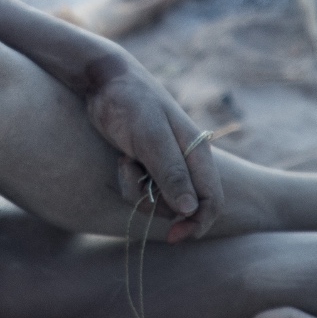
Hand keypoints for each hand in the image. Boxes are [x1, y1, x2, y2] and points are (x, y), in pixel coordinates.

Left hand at [80, 49, 223, 241]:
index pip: (212, 200)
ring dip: (138, 191)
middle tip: (136, 181)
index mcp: (197, 152)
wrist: (104, 81)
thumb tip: (191, 209)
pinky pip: (143, 191)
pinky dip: (130, 183)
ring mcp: (166, 163)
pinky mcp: (146, 164)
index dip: (198, 222)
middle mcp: (186, 160)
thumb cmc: (131, 104)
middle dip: (157, 204)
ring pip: (160, 201)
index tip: (174, 236)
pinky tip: (122, 160)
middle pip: (184, 207)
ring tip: (126, 163)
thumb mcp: (150, 138)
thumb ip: (171, 172)